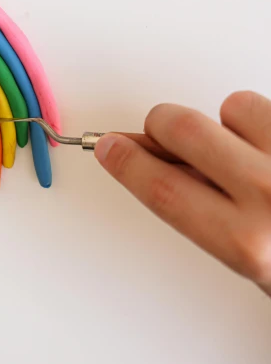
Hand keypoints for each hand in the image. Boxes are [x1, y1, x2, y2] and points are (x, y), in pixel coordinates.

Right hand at [95, 91, 270, 295]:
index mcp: (249, 241)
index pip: (160, 187)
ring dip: (233, 123)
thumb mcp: (254, 258)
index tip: (109, 145)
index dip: (125, 160)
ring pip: (235, 105)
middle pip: (182, 127)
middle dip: (164, 126)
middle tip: (166, 133)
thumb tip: (154, 165)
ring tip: (255, 150)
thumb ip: (203, 210)